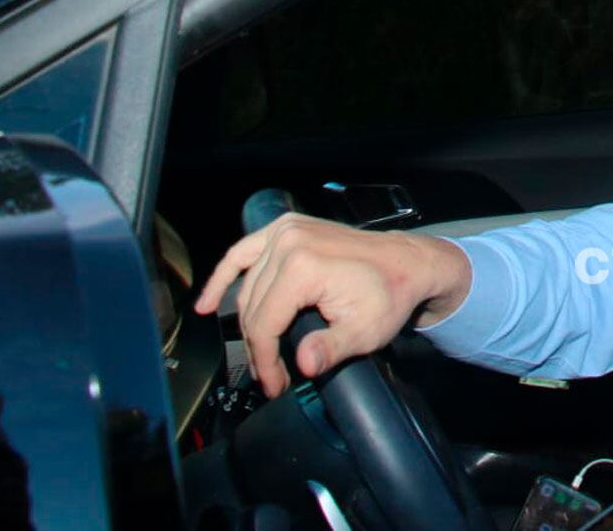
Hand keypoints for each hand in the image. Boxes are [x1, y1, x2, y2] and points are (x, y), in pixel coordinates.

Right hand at [193, 213, 472, 397]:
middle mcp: (286, 242)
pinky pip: (242, 253)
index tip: (276, 385)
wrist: (406, 262)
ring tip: (258, 355)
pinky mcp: (284, 228)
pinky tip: (206, 304)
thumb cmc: (389, 296)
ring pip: (247, 289)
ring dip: (247, 324)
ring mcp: (284, 231)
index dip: (265, 362)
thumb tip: (303, 364)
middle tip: (272, 376)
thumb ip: (333, 348)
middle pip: (252, 308)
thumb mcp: (367, 330)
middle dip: (259, 348)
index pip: (264, 325)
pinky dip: (223, 277)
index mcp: (302, 266)